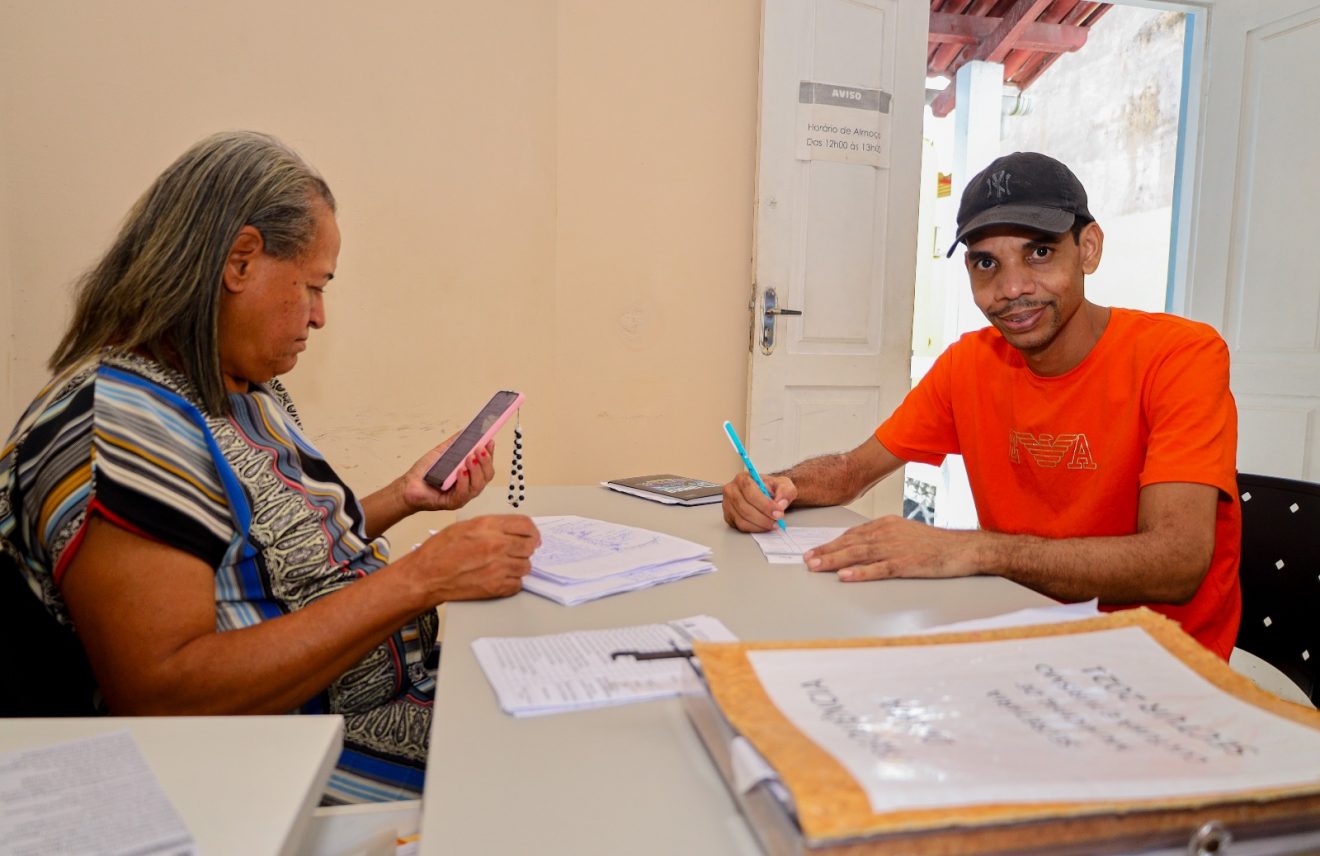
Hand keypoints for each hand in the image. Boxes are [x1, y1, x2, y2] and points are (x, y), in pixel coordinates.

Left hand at [399, 436, 497, 512]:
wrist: (408, 485)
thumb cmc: (425, 472)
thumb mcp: (442, 452)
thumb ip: (456, 443)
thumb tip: (467, 430)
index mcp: (470, 475)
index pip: (486, 466)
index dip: (490, 454)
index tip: (490, 441)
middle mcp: (469, 486)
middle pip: (486, 476)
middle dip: (485, 462)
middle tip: (480, 449)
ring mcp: (462, 496)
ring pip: (478, 486)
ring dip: (476, 470)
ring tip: (470, 458)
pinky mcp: (452, 503)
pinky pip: (463, 494)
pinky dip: (464, 481)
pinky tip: (460, 471)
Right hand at [411, 515, 540, 600]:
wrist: (426, 576)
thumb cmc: (439, 551)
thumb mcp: (465, 526)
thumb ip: (491, 526)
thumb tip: (511, 531)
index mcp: (488, 526)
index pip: (525, 524)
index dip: (532, 531)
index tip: (532, 536)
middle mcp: (496, 545)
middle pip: (530, 545)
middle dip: (527, 548)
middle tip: (519, 551)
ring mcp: (498, 567)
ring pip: (526, 566)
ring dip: (519, 566)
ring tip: (505, 565)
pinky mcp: (496, 587)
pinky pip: (518, 584)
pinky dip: (512, 582)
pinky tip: (500, 578)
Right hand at [722, 472, 796, 531]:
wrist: (765, 493)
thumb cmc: (770, 488)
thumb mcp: (783, 484)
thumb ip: (785, 491)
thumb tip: (780, 503)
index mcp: (743, 479)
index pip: (750, 492)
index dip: (765, 504)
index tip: (778, 511)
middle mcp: (731, 490)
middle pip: (745, 507)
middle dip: (764, 517)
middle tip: (777, 520)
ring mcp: (728, 504)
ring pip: (742, 519)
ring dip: (760, 524)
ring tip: (772, 523)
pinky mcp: (729, 516)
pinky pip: (740, 526)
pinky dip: (754, 528)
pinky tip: (763, 525)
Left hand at [803, 515, 978, 580]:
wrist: (963, 549)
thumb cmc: (936, 544)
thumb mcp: (906, 532)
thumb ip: (884, 537)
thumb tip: (862, 547)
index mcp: (887, 524)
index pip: (853, 533)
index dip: (832, 542)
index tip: (815, 550)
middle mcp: (888, 533)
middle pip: (850, 542)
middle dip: (826, 551)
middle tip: (807, 559)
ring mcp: (896, 548)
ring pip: (859, 554)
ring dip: (835, 560)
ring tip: (816, 566)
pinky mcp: (906, 564)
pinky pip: (878, 569)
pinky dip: (860, 573)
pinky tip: (845, 577)